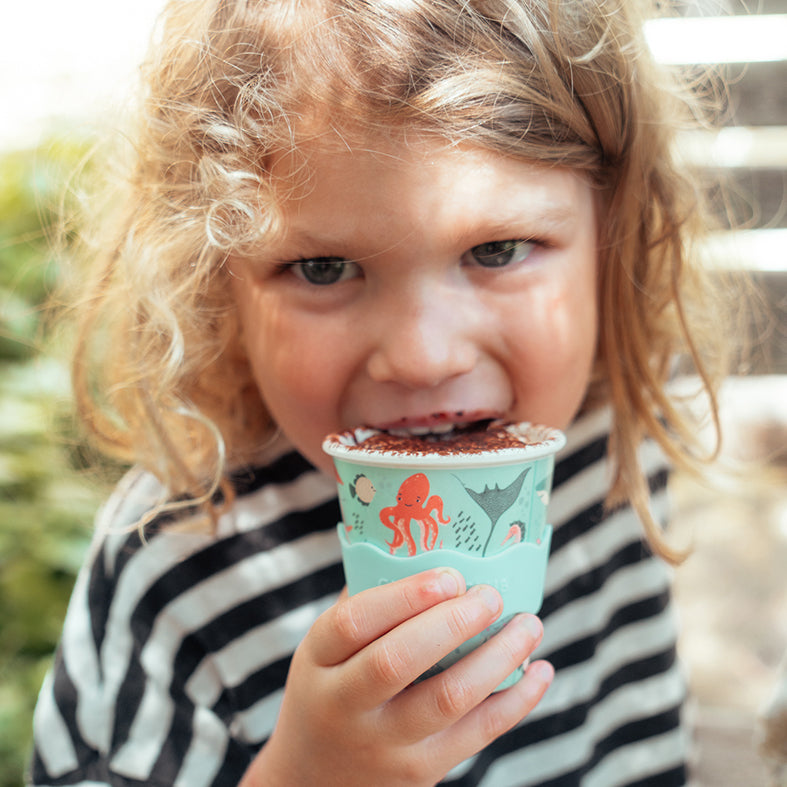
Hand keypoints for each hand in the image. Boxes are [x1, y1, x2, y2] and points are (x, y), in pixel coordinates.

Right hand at [241, 568, 552, 786]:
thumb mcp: (325, 651)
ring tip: (530, 624)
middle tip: (491, 595)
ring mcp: (384, 745)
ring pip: (448, 699)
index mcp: (318, 661)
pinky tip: (540, 672)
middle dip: (454, 622)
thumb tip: (426, 551)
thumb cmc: (331, 690)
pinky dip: (516, 701)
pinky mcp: (421, 772)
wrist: (315, 780)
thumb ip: (367, 608)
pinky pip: (478, 735)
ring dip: (498, 657)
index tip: (449, 575)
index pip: (353, 622)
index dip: (404, 596)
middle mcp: (344, 706)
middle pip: (397, 661)